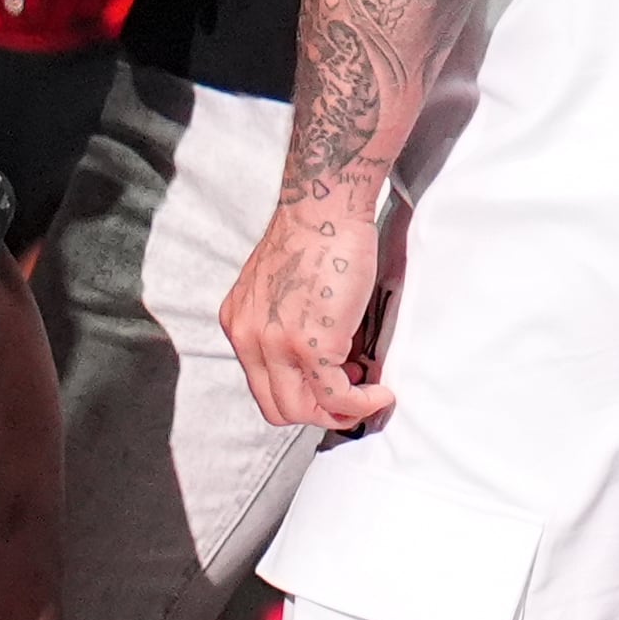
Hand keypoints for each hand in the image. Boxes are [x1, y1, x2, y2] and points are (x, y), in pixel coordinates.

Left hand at [223, 193, 391, 432]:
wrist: (324, 207)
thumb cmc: (313, 234)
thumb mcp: (277, 285)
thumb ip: (283, 321)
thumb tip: (321, 355)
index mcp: (238, 323)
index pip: (261, 385)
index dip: (299, 394)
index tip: (327, 385)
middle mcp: (249, 338)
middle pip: (278, 407)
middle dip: (318, 410)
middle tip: (350, 395)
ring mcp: (278, 345)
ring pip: (305, 410)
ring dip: (340, 412)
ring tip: (367, 392)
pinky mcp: (312, 345)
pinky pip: (337, 397)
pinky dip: (362, 403)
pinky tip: (380, 391)